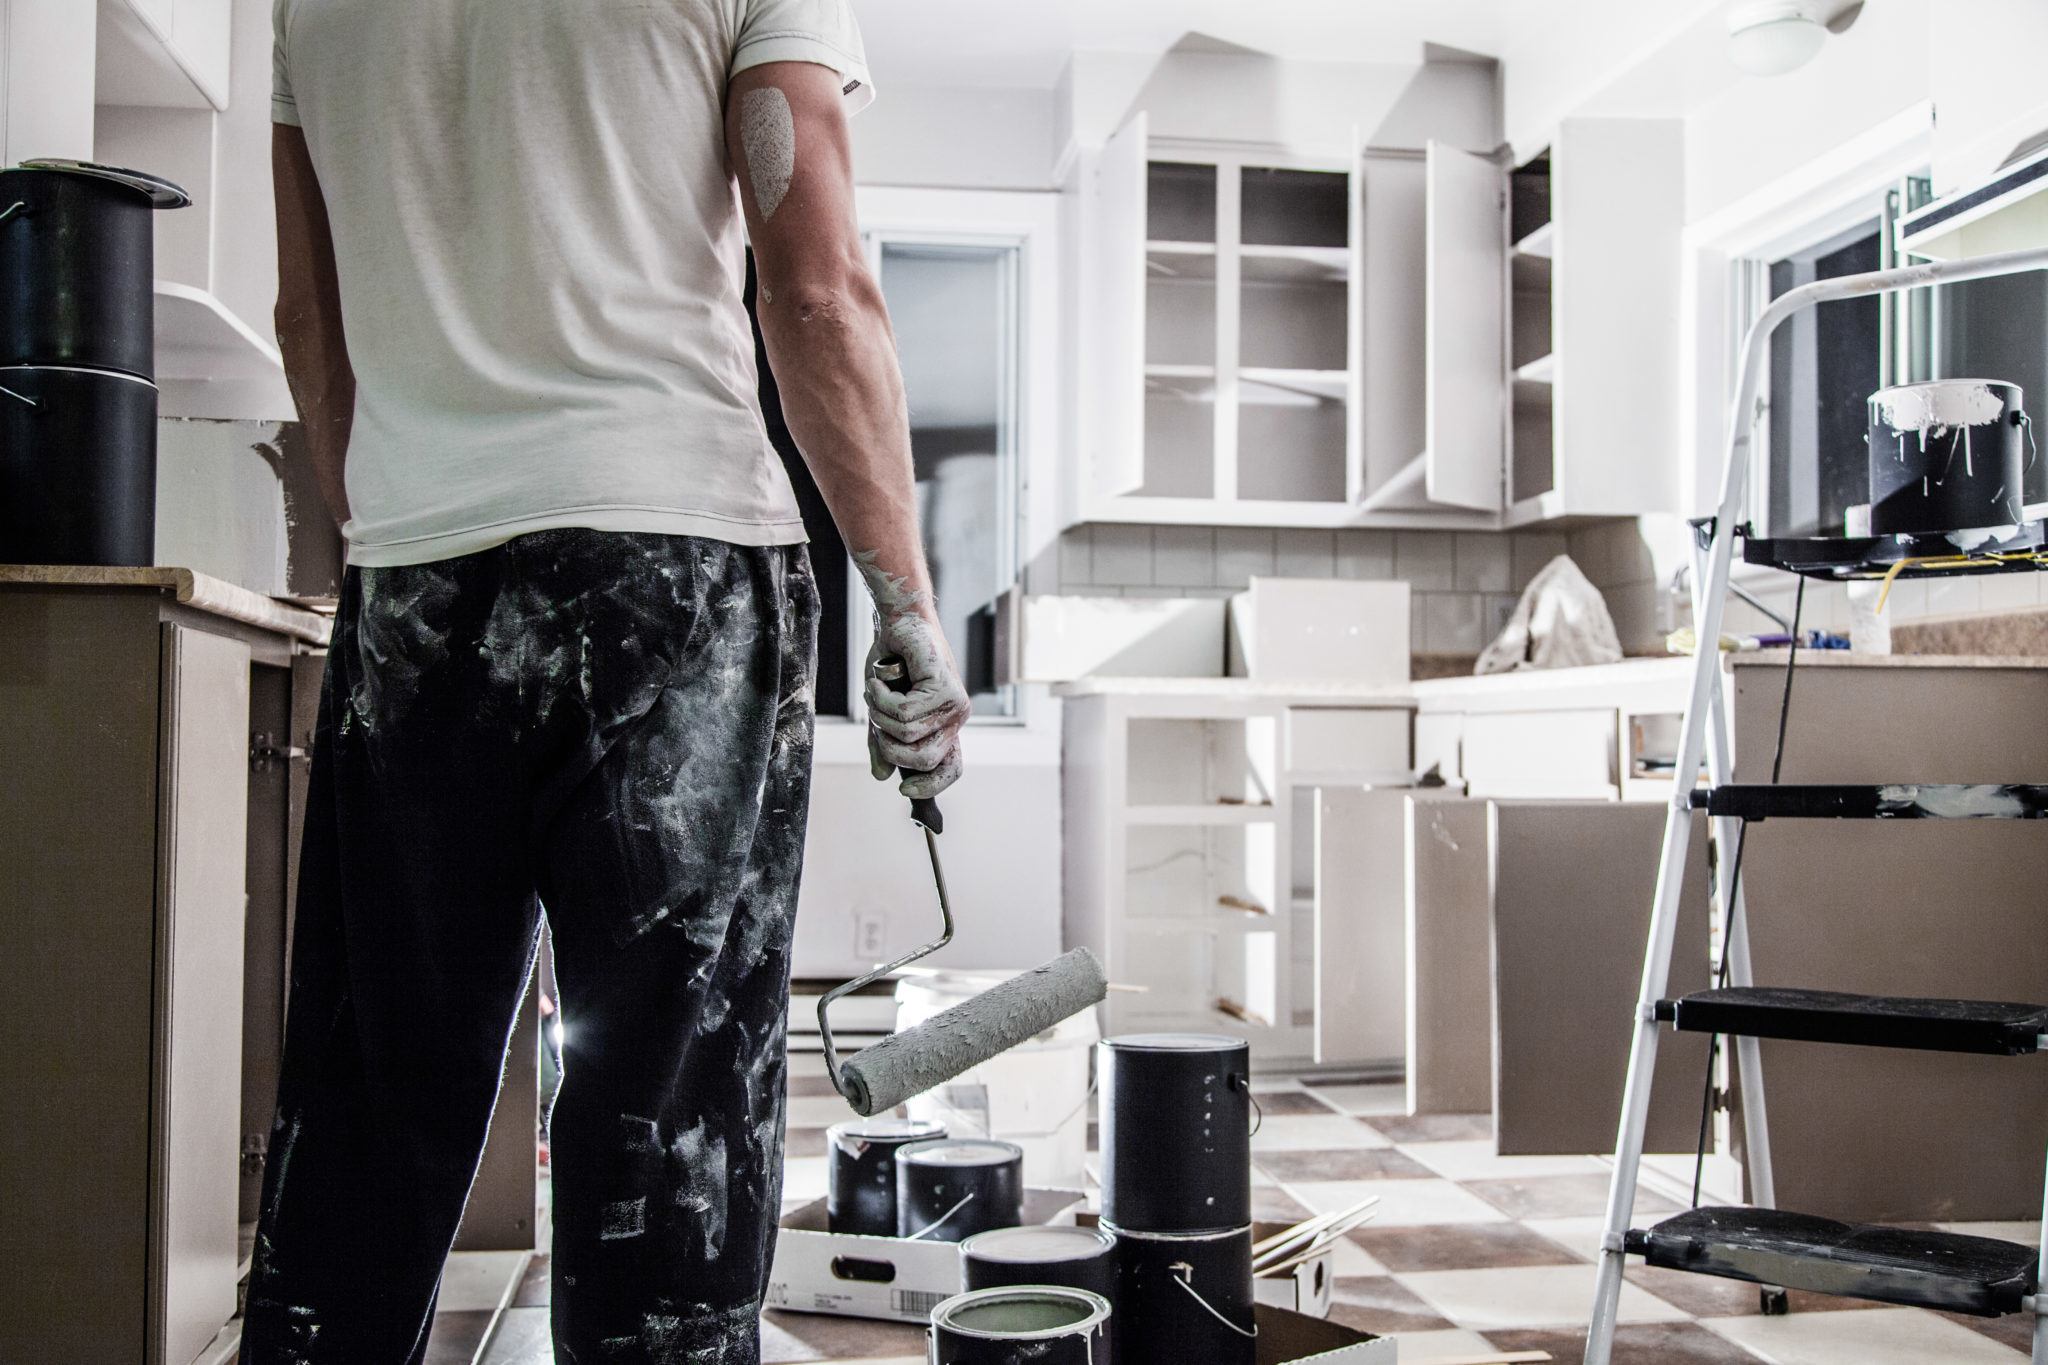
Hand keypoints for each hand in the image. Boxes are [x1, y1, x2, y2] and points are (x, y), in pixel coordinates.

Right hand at [864, 609, 968, 800]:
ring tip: (877, 690)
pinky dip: (881, 697)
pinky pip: (904, 711)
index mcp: (945, 727)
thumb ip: (883, 742)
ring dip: (880, 714)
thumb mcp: (883, 711)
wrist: (899, 623)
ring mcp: (954, 703)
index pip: (951, 769)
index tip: (904, 792)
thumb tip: (882, 777)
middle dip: (890, 747)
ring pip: (908, 734)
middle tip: (876, 721)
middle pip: (923, 759)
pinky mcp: (944, 686)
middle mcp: (955, 717)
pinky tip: (879, 680)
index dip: (931, 786)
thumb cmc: (892, 666)